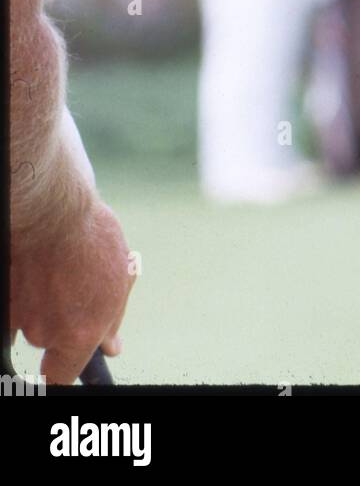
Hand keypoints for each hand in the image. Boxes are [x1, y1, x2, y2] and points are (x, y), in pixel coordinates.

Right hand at [10, 159, 135, 383]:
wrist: (53, 208)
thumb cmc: (91, 239)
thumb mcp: (119, 279)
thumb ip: (111, 320)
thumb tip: (111, 347)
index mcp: (78, 335)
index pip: (61, 379)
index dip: (62, 374)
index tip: (65, 367)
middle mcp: (44, 334)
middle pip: (50, 339)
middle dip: (63, 315)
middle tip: (78, 279)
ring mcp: (19, 316)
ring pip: (31, 319)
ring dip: (42, 300)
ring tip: (59, 264)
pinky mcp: (5, 298)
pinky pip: (13, 309)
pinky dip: (22, 294)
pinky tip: (36, 269)